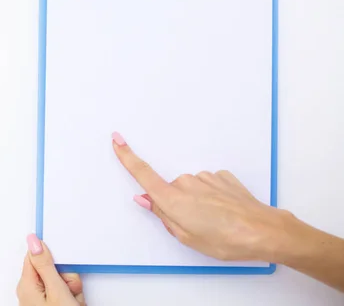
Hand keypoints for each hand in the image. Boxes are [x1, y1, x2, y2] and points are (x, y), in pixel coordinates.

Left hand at [16, 234, 85, 305]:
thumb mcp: (56, 290)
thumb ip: (46, 265)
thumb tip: (34, 241)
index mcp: (27, 284)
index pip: (38, 255)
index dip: (55, 259)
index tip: (65, 267)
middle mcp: (31, 290)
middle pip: (53, 269)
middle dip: (67, 279)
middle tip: (70, 292)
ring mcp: (40, 298)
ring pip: (62, 282)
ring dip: (72, 290)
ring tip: (72, 302)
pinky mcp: (50, 303)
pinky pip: (64, 292)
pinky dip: (71, 297)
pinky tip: (72, 304)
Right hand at [112, 132, 292, 261]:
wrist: (263, 231)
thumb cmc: (225, 240)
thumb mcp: (186, 237)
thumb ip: (162, 215)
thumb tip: (145, 199)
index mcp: (172, 199)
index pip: (142, 174)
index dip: (127, 156)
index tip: (117, 139)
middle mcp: (186, 183)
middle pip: (170, 191)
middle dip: (177, 206)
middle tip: (195, 227)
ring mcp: (206, 177)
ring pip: (190, 190)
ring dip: (197, 203)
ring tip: (216, 222)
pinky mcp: (222, 177)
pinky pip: (208, 186)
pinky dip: (212, 198)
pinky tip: (225, 212)